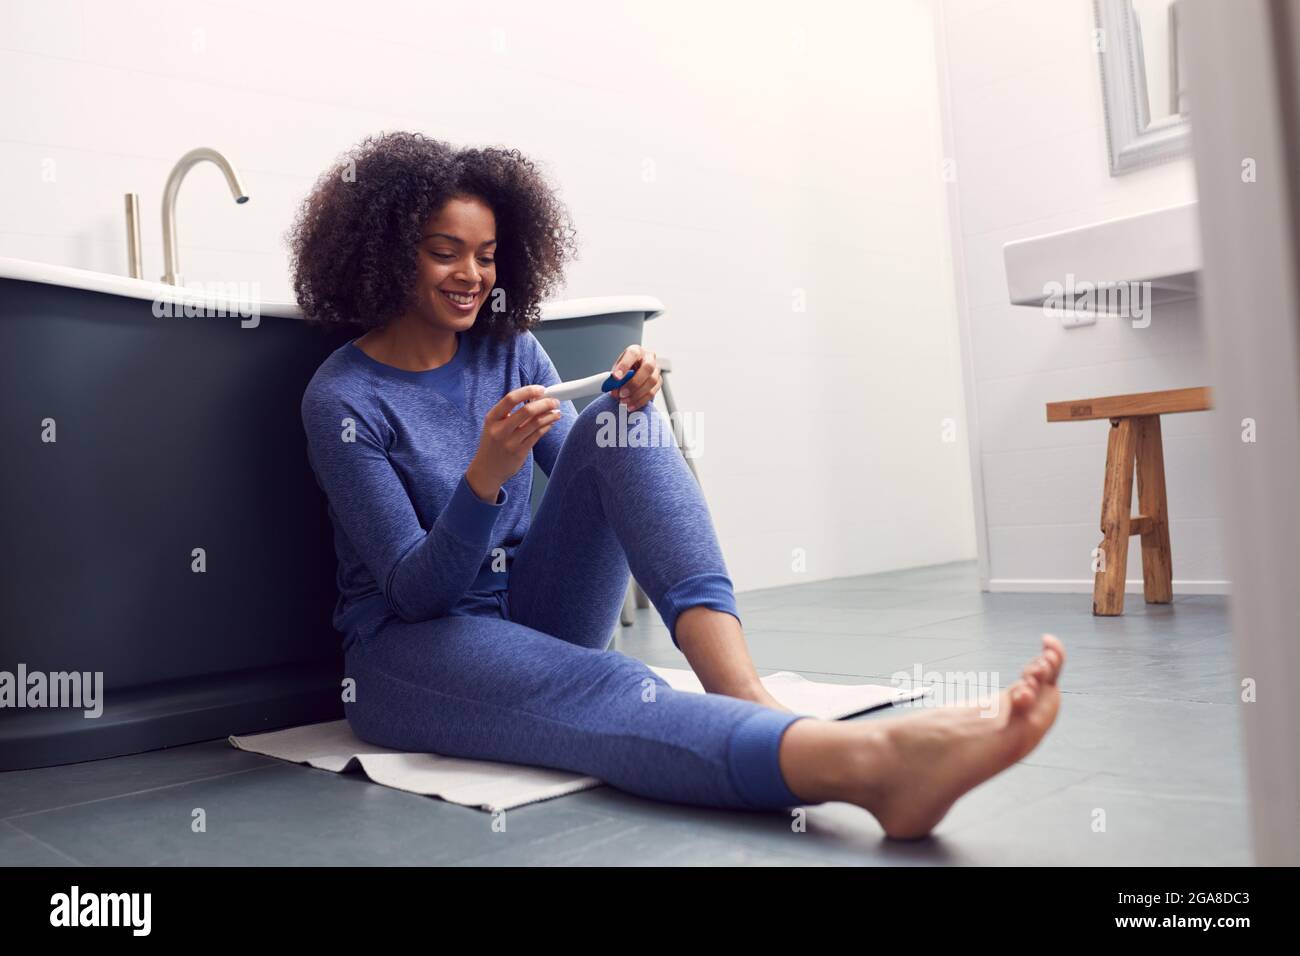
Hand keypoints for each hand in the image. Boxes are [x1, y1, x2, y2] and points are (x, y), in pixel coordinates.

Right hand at [465, 385, 561, 501]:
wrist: (487, 469)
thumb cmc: (493, 443)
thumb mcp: (494, 425)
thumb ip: (511, 412)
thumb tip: (535, 397)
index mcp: (492, 418)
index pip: (511, 399)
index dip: (528, 391)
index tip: (541, 389)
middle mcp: (500, 430)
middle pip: (527, 411)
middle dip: (545, 403)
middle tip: (554, 400)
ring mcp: (510, 442)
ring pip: (536, 423)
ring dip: (550, 415)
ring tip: (557, 411)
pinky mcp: (520, 452)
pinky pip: (537, 435)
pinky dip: (547, 426)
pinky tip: (551, 422)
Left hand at [609, 344, 660, 410]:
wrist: (633, 373)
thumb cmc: (624, 370)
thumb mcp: (617, 370)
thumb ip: (615, 377)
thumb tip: (614, 388)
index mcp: (637, 351)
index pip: (632, 354)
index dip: (624, 365)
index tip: (615, 377)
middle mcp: (649, 358)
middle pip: (647, 368)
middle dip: (634, 383)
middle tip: (621, 393)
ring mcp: (656, 370)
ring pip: (652, 382)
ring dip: (636, 394)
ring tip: (623, 401)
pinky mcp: (658, 382)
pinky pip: (652, 393)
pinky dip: (640, 401)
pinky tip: (630, 406)